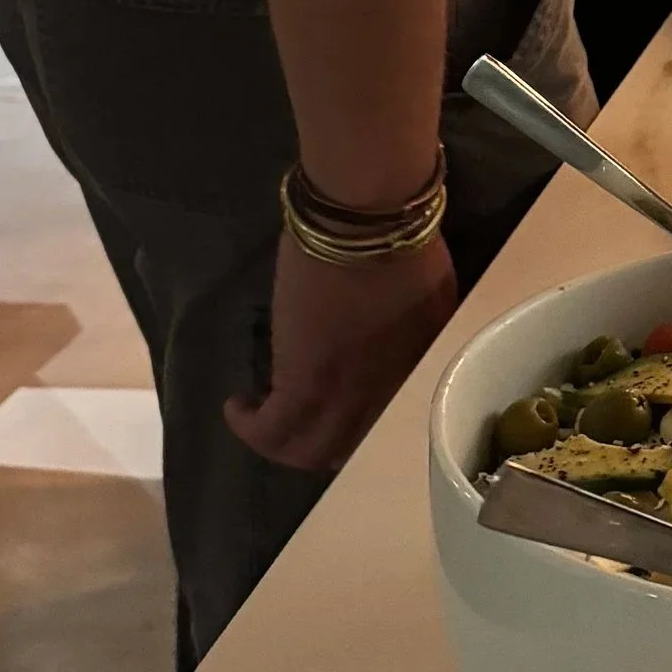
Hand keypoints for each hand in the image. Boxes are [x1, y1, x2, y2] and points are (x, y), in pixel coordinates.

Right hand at [225, 230, 457, 475]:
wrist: (371, 220)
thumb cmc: (404, 242)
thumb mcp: (432, 300)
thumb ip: (417, 335)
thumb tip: (398, 346)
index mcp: (416, 376)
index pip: (388, 427)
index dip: (359, 428)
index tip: (337, 409)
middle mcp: (383, 398)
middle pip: (347, 449)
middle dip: (320, 444)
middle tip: (298, 421)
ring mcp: (344, 394)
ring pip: (308, 451)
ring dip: (283, 443)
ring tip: (261, 417)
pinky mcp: (302, 380)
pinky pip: (271, 428)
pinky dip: (250, 426)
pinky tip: (238, 406)